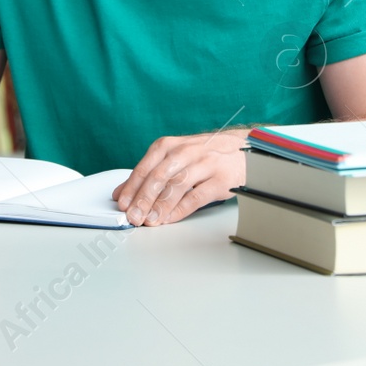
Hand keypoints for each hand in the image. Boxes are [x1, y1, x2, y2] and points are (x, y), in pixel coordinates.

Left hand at [111, 127, 250, 225]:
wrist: (243, 149)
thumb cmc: (205, 155)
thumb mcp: (174, 157)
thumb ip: (149, 174)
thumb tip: (122, 192)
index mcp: (170, 145)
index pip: (146, 166)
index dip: (132, 187)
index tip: (122, 204)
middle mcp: (186, 151)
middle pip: (160, 175)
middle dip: (143, 198)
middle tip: (133, 216)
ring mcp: (205, 164)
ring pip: (177, 185)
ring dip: (161, 206)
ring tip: (150, 220)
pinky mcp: (220, 179)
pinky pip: (197, 196)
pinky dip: (181, 209)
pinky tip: (170, 218)